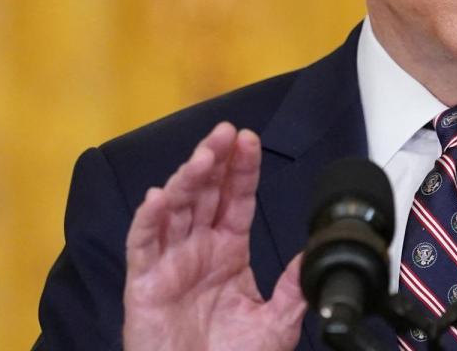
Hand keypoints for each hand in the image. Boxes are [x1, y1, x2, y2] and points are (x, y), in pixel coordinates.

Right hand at [123, 122, 306, 350]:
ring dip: (187, 179)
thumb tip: (314, 255)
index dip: (241, 169)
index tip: (249, 140)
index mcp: (227, 251)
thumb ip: (293, 288)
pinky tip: (158, 197)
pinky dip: (148, 220)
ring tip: (203, 156)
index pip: (235, 199)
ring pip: (174, 209)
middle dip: (214, 160)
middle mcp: (197, 249)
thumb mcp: (275, 323)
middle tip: (226, 132)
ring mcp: (169, 263)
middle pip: (204, 193)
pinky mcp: (144, 283)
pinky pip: (142, 245)